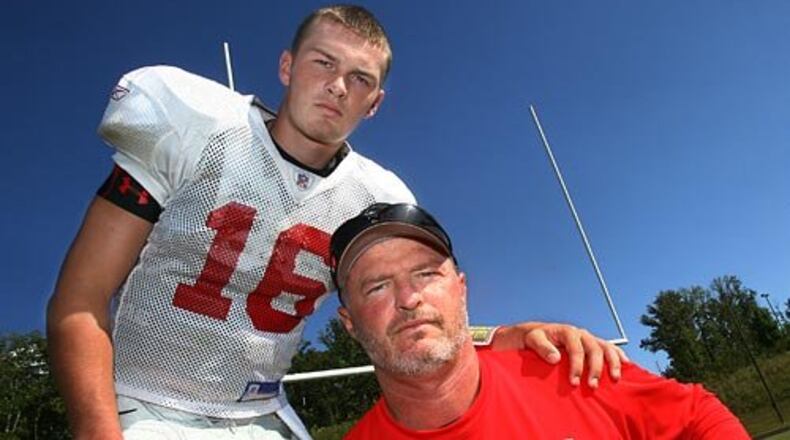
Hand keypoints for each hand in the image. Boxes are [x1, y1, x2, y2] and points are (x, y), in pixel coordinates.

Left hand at [490, 322, 628, 386]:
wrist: (537, 334)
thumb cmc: (533, 338)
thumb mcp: (532, 339)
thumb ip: (542, 347)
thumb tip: (555, 358)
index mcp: (566, 331)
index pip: (576, 348)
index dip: (577, 365)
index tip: (574, 382)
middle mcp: (581, 333)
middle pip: (594, 349)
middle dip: (595, 368)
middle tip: (592, 386)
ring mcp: (589, 338)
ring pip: (606, 347)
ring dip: (612, 363)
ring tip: (615, 379)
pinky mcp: (593, 345)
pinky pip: (610, 348)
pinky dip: (619, 355)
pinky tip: (626, 365)